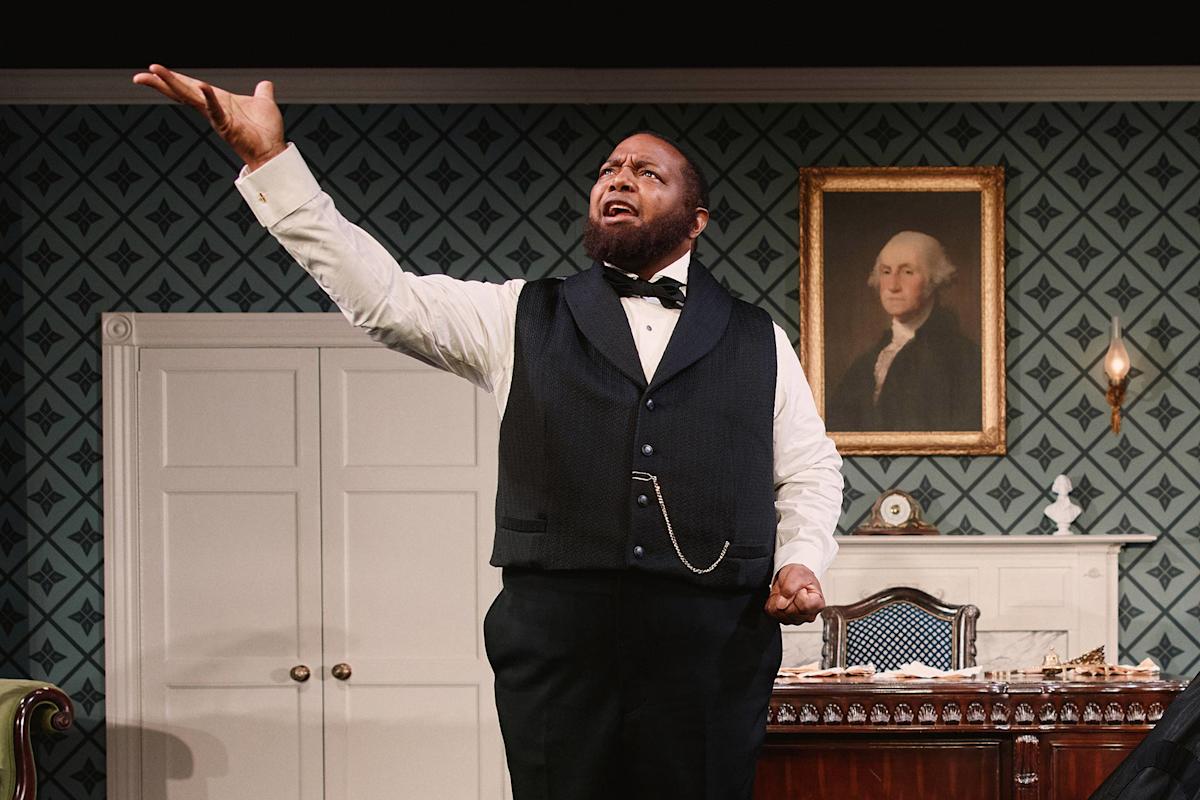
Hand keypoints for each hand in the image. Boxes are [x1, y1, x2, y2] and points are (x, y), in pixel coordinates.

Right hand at [132, 64, 285, 170]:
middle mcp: (212, 109)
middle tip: (141, 75)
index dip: (173, 78)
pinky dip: (209, 98)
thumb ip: (262, 92)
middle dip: (162, 83)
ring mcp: (217, 118)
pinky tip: (201, 86)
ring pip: (190, 98)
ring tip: (155, 71)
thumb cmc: (266, 131)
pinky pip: (216, 110)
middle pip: (182, 92)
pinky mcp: (227, 126)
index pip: (191, 86)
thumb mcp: (263, 103)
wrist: (274, 150)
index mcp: (218, 101)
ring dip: (173, 83)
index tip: (153, 70)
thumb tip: (265, 84)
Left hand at [764, 564, 824, 624]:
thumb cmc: (801, 576)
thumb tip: (781, 604)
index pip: (804, 605)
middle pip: (790, 611)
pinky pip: (772, 612)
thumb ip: (791, 587)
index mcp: (817, 604)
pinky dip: (773, 601)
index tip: (801, 588)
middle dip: (786, 596)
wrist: (793, 577)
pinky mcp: (783, 619)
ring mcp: (796, 620)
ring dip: (778, 599)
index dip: (798, 593)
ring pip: (779, 613)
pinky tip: (781, 597)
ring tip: (786, 592)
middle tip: (791, 588)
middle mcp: (808, 615)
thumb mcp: (798, 573)